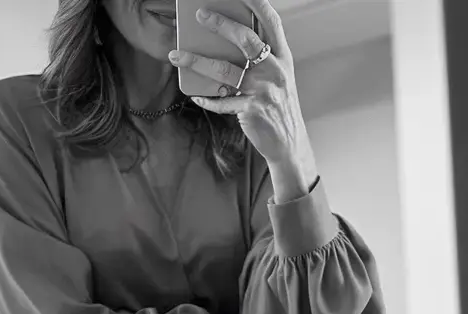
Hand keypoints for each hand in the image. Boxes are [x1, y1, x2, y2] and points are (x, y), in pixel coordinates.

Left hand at [168, 0, 316, 194]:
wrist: (289, 145)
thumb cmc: (279, 108)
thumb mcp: (279, 78)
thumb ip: (263, 58)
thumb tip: (230, 39)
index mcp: (283, 58)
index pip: (271, 21)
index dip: (256, 2)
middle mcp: (275, 71)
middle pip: (246, 39)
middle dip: (220, 24)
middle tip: (200, 15)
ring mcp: (264, 91)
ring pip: (226, 69)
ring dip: (197, 61)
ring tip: (177, 55)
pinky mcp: (253, 110)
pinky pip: (223, 101)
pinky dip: (207, 99)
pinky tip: (196, 96)